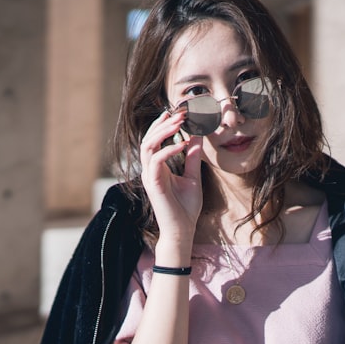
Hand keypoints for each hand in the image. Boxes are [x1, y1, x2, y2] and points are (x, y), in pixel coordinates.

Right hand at [139, 110, 203, 244]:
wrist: (182, 230)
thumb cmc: (186, 207)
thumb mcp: (193, 177)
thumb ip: (192, 157)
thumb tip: (196, 137)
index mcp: (157, 167)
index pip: (154, 140)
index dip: (163, 125)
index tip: (178, 114)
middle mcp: (150, 170)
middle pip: (148, 138)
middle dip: (163, 124)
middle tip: (180, 114)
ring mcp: (149, 176)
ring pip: (148, 145)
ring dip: (163, 132)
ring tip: (180, 123)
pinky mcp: (153, 184)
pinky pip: (156, 160)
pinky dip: (169, 150)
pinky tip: (183, 144)